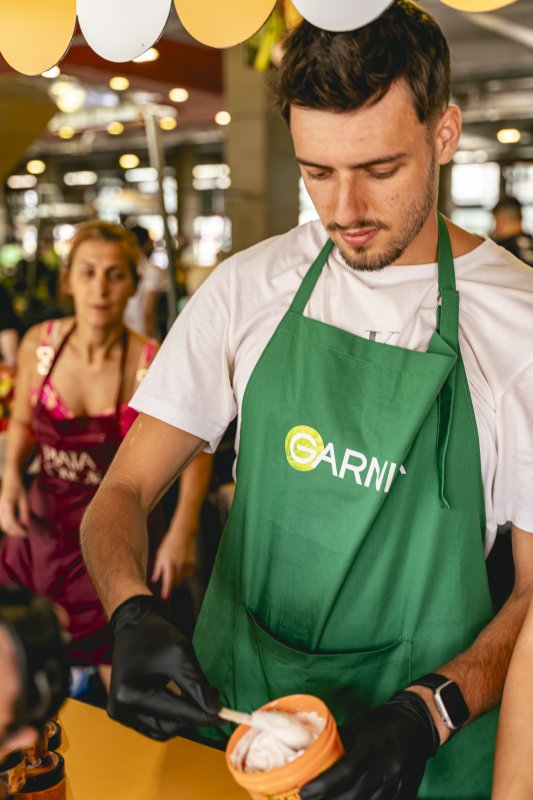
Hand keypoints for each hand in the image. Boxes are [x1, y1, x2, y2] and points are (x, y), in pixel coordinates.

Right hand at [0, 477, 28, 537]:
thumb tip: (26, 525)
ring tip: (22, 532)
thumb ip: (25, 512)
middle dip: (16, 533)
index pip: (12, 523)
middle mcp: (0, 509)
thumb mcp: (25, 499)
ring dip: (12, 532)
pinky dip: (8, 528)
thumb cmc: (19, 488)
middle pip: (6, 527)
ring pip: (2, 526)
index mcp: (7, 505)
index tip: (28, 533)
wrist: (10, 480)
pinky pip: (1, 523)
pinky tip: (16, 528)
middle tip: (26, 534)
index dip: (20, 531)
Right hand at [108, 594, 221, 740]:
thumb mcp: (180, 655)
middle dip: (193, 718)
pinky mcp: (125, 711)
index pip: (175, 713)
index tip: (224, 717)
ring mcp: (120, 711)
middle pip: (168, 726)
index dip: (203, 716)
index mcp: (131, 693)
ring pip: (161, 729)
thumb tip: (215, 710)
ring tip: (199, 701)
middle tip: (214, 706)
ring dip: (182, 720)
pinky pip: (153, 724)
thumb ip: (197, 685)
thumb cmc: (154, 635)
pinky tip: (184, 703)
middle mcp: (121, 708)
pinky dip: (170, 717)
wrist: (134, 625)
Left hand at [151, 527, 195, 599]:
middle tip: (167, 587)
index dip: (166, 590)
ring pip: (182, 580)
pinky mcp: (192, 563)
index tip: (164, 597)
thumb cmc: (169, 544)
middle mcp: (178, 564)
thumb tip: (154, 580)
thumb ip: (158, 569)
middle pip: (175, 582)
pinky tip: (180, 571)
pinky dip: (183, 576)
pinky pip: (187, 575)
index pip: (168, 580)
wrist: (183, 534)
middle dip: (171, 586)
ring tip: (173, 576)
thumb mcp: (160, 555)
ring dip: (177, 581)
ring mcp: (186, 564)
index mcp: (168, 562)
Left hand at [300, 692, 439, 799]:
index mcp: (372, 744)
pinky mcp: (407, 788)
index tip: (305, 791)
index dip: (324, 784)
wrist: (417, 722)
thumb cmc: (382, 723)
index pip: (345, 770)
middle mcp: (387, 764)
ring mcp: (399, 779)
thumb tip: (312, 752)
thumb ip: (340, 742)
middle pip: (356, 793)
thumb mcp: (359, 727)